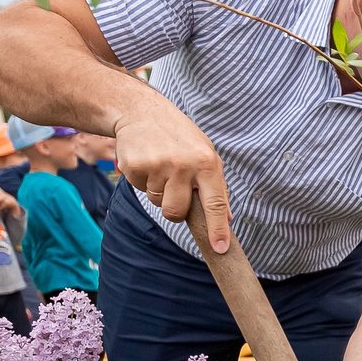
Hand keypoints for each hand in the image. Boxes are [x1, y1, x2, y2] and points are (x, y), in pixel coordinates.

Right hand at [113, 93, 231, 252]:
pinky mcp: (134, 166)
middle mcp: (183, 165)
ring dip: (158, 192)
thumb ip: (216, 187)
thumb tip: (226, 218)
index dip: (218, 229)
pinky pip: (140, 190)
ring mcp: (157, 166)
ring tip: (162, 167)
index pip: (215, 203)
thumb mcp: (206, 154)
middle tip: (174, 188)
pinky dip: (143, 181)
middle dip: (174, 209)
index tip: (220, 249)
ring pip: (157, 203)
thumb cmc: (180, 137)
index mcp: (207, 163)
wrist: (142, 111)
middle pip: (176, 213)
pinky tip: (147, 161)